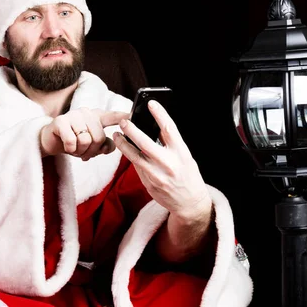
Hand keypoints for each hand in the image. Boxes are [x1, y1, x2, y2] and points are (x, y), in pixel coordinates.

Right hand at [40, 108, 129, 159]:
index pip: (114, 116)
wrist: (51, 141)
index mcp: (97, 116)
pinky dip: (70, 149)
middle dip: (92, 151)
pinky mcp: (60, 121)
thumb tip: (112, 146)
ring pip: (86, 140)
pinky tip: (66, 146)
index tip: (134, 116)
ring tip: (75, 149)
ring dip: (80, 151)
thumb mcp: (92, 145)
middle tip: (83, 152)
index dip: (124, 117)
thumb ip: (104, 145)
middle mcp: (86, 113)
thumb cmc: (75, 142)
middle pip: (99, 137)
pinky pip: (72, 141)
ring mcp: (73, 115)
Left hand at [113, 100, 211, 222]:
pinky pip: (136, 167)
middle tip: (123, 121)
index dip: (160, 114)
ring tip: (116, 135)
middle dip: (132, 130)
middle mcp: (169, 164)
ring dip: (123, 144)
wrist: (190, 203)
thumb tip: (153, 127)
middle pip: (145, 143)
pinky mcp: (148, 184)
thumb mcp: (185, 157)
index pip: (169, 129)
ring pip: (135, 157)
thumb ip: (171, 144)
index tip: (151, 103)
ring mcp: (157, 175)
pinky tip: (126, 150)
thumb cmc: (188, 176)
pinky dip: (130, 157)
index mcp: (181, 153)